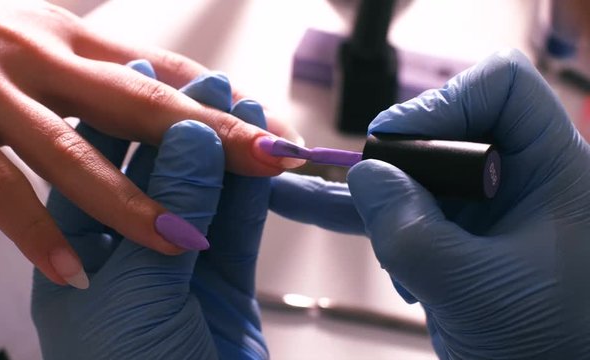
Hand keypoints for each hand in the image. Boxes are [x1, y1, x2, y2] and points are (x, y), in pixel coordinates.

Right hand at [0, 0, 301, 286]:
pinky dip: (32, 230)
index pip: (166, 69)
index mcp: (69, 35)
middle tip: (269, 162)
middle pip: (141, 99)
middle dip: (210, 135)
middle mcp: (38, 55)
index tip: (275, 130)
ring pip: (72, 150)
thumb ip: (99, 65)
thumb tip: (172, 88)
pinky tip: (70, 268)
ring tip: (183, 238)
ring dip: (132, 197)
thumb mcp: (41, 33)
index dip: (226, 102)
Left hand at [32, 66, 269, 358]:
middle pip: (156, 177)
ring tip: (243, 105)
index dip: (121, 122)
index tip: (145, 81)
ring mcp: (180, 269)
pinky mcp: (226, 283)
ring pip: (206, 196)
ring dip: (226, 153)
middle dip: (183, 130)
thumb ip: (167, 210)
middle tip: (207, 85)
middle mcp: (128, 257)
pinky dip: (255, 189)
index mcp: (79, 258)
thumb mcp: (139, 290)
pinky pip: (241, 225)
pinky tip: (263, 156)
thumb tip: (188, 138)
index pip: (94, 172)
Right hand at [346, 49, 589, 357]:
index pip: (501, 88)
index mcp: (550, 168)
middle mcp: (515, 176)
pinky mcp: (454, 236)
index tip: (396, 144)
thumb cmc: (547, 346)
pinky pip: (400, 211)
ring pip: (411, 174)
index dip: (445, 102)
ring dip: (376, 206)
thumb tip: (363, 174)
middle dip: (398, 168)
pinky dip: (358, 216)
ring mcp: (480, 207)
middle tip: (375, 206)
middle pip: (442, 129)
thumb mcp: (473, 289)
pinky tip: (299, 203)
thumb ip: (410, 229)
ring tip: (360, 238)